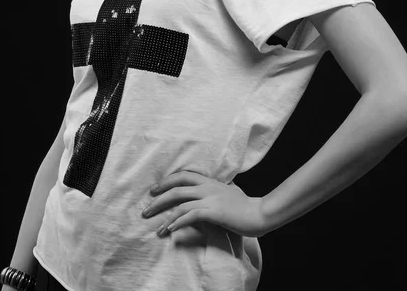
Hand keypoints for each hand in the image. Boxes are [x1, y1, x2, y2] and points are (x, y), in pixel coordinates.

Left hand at [142, 169, 266, 237]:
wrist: (260, 213)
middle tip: (146, 209)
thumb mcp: (227, 193)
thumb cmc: (245, 206)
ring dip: (164, 215)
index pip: (183, 175)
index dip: (167, 181)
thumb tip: (206, 195)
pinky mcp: (214, 211)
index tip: (154, 190)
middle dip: (158, 199)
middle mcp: (207, 187)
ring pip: (180, 202)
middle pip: (176, 188)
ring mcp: (210, 198)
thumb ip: (215, 192)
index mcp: (210, 181)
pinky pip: (190, 215)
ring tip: (156, 227)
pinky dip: (178, 222)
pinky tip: (170, 230)